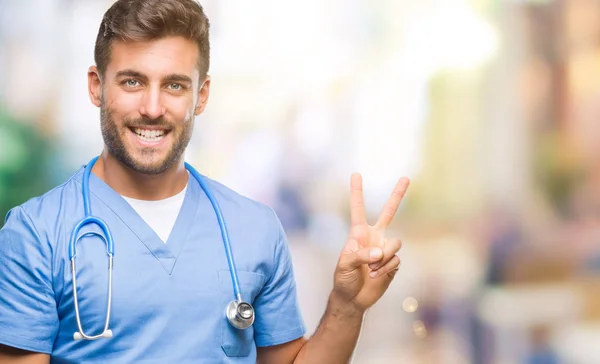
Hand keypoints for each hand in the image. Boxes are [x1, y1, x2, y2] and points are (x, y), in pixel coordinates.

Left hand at [332, 173, 409, 311]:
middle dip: (398, 195)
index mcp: (358, 233)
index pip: (357, 209)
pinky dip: (384, 269)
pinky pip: (395, 261)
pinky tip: (374, 276)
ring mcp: (385, 249)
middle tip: (406, 177)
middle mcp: (374, 237)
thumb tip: (379, 252)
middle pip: (389, 212)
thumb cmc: (343, 279)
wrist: (353, 298)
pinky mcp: (393, 263)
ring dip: (382, 258)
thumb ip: (360, 255)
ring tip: (369, 269)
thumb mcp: (344, 265)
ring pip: (395, 244)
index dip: (357, 192)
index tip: (356, 174)